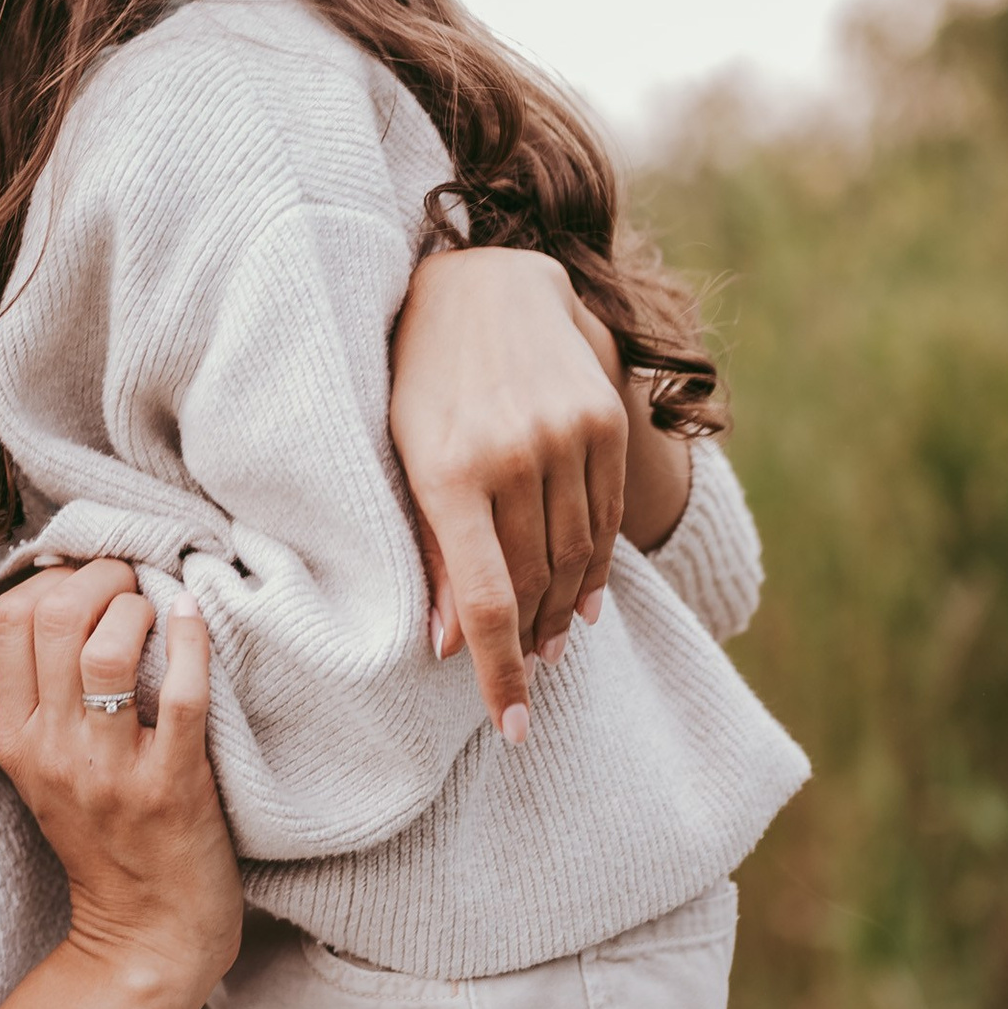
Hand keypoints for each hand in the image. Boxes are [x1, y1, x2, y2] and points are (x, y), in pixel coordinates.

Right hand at [0, 567, 240, 1005]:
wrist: (147, 933)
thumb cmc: (106, 841)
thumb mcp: (45, 771)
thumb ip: (43, 701)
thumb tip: (68, 606)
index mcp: (17, 740)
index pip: (9, 622)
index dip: (53, 579)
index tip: (88, 580)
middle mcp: (53, 751)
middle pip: (53, 620)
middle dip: (98, 578)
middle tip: (128, 582)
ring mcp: (109, 771)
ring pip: (108, 650)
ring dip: (138, 608)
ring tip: (156, 611)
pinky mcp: (170, 786)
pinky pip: (184, 694)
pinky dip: (193, 641)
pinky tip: (193, 618)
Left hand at [387, 245, 629, 740]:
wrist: (483, 282)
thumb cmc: (416, 378)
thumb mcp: (402, 458)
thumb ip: (432, 550)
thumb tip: (451, 645)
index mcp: (448, 470)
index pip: (487, 599)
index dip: (499, 672)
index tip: (511, 725)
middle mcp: (514, 453)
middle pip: (535, 584)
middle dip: (526, 645)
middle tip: (520, 682)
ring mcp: (566, 435)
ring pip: (574, 557)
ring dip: (561, 614)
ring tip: (548, 649)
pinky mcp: (602, 420)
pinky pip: (605, 517)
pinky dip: (595, 569)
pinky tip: (583, 604)